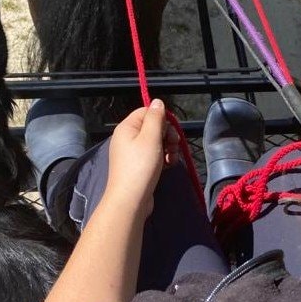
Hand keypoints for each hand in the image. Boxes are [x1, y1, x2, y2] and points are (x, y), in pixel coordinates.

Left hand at [106, 100, 179, 215]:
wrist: (131, 200)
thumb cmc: (140, 166)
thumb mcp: (150, 137)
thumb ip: (155, 118)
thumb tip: (157, 101)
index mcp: (127, 127)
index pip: (146, 111)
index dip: (161, 118)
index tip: (172, 129)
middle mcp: (127, 138)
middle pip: (152, 127)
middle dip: (167, 135)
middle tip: (173, 145)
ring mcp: (132, 153)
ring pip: (156, 142)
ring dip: (168, 148)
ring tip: (172, 159)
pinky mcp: (138, 166)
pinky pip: (154, 156)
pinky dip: (163, 158)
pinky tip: (169, 166)